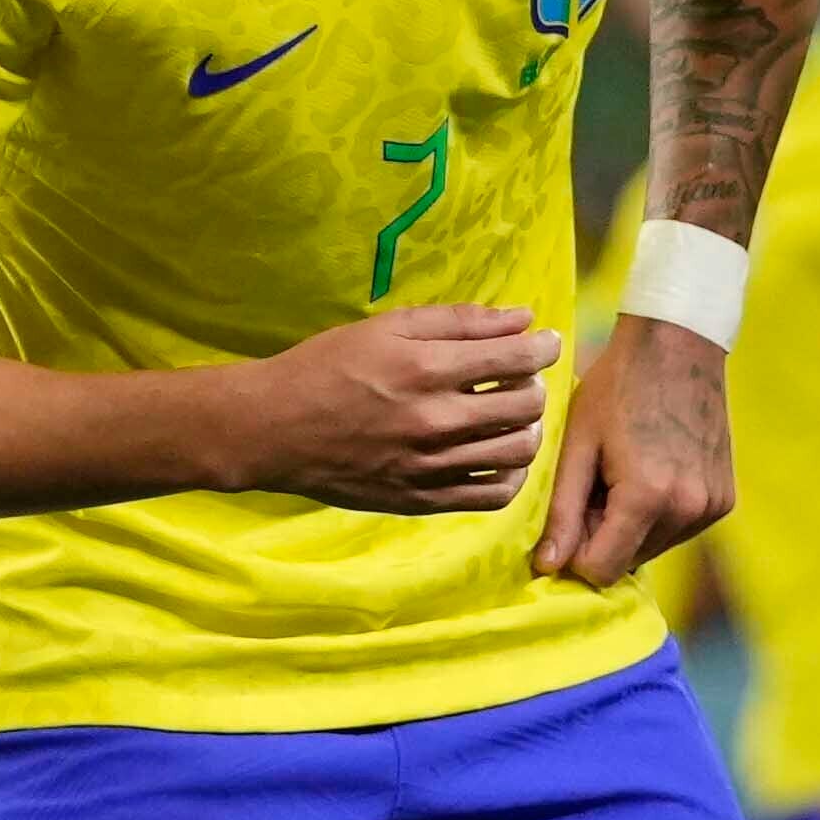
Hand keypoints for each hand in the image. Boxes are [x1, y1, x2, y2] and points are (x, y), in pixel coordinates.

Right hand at [211, 301, 559, 513]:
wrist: (274, 429)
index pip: (516, 359)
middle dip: (536, 385)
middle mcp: (435, 421)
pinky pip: (492, 495)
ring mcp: (431, 466)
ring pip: (517, 453)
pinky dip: (510, 474)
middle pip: (526, 406)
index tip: (545, 341)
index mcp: (427, 370)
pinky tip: (498, 456)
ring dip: (528, 429)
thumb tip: (521, 319)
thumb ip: (458, 322)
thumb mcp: (386, 328)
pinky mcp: (422, 499)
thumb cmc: (326, 367)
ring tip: (512, 417)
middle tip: (521, 378)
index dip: (543, 347)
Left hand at [531, 304, 732, 586]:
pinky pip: (678, 530)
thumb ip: (562, 512)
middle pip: (627, 562)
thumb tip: (547, 568)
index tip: (572, 509)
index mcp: (648, 497)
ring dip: (630, 526)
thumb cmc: (616, 386)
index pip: (601, 570)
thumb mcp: (577, 445)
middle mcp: (688, 510)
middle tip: (599, 481)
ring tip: (624, 470)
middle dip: (603, 535)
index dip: (575, 549)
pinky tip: (653, 469)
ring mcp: (713, 506)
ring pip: (652, 549)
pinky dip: (658, 514)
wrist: (678, 344)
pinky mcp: (725, 499)